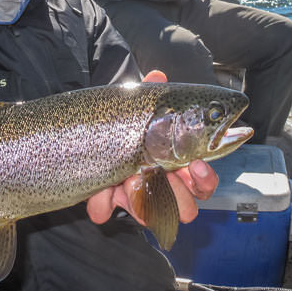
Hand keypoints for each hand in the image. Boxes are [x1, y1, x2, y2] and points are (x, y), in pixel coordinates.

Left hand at [85, 70, 219, 225]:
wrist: (87, 133)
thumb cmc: (127, 122)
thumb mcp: (141, 107)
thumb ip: (153, 94)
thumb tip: (158, 76)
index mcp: (176, 164)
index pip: (202, 181)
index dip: (204, 179)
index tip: (196, 165)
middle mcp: (159, 185)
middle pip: (186, 207)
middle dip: (180, 196)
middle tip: (169, 176)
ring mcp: (134, 196)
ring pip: (151, 214)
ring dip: (143, 198)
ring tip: (132, 180)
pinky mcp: (107, 202)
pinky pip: (106, 211)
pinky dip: (103, 203)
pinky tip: (100, 193)